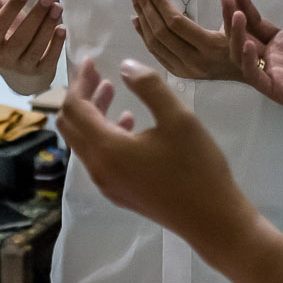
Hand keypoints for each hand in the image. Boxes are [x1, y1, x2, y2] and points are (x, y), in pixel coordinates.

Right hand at [0, 0, 64, 87]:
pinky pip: (49, 59)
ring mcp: (21, 68)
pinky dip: (56, 44)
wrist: (15, 65)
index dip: (11, 8)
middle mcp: (2, 58)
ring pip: (36, 48)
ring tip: (58, 7)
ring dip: (48, 26)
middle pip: (20, 37)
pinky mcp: (39, 73)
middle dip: (35, 15)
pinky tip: (62, 28)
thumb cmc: (4, 32)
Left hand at [57, 58, 245, 246]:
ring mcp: (106, 184)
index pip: (75, 108)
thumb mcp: (178, 118)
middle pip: (71, 125)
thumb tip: (124, 66)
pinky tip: (129, 122)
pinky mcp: (119, 193)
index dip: (79, 82)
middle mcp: (98, 168)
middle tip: (97, 74)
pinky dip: (103, 133)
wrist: (212, 221)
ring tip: (111, 90)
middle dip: (79, 96)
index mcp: (106, 149)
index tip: (92, 61)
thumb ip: (148, 86)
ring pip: (83, 141)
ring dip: (91, 114)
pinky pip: (97, 156)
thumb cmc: (197, 168)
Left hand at [129, 0, 242, 80]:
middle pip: (161, 32)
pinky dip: (143, 35)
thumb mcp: (247, 19)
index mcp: (210, 46)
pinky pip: (156, 53)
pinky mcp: (179, 74)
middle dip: (146, 7)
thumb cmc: (249, 42)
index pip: (176, 23)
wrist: (250, 73)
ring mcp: (185, 70)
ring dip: (142, 19)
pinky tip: (137, 19)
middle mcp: (195, 61)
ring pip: (155, 44)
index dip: (160, 3)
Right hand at [219, 0, 282, 124]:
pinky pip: (254, 75)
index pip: (255, 21)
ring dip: (235, 33)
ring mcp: (272, 73)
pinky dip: (246, 60)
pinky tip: (246, 43)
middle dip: (230, 14)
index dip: (242, 4)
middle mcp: (272, 57)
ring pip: (242, 53)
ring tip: (235, 14)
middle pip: (243, 33)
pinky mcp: (276, 89)